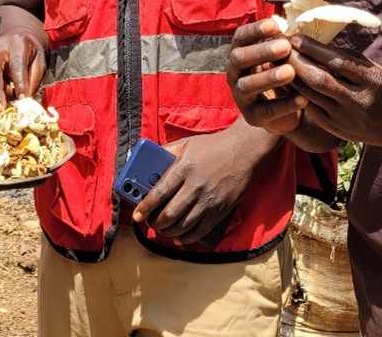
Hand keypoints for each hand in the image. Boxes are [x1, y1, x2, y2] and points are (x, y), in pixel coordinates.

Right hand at [0, 28, 47, 104]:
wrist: (17, 36)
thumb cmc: (31, 52)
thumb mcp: (40, 61)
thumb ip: (34, 79)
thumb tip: (24, 98)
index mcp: (18, 44)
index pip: (17, 65)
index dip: (19, 83)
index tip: (22, 98)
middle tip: (1, 108)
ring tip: (3, 104)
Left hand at [130, 125, 272, 245]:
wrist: (244, 151)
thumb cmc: (213, 146)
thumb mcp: (187, 144)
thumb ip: (167, 153)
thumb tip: (149, 161)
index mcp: (184, 169)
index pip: (160, 192)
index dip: (146, 206)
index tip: (137, 215)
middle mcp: (196, 186)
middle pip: (170, 213)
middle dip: (156, 223)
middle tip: (150, 223)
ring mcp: (209, 200)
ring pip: (184, 225)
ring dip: (169, 232)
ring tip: (163, 230)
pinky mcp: (220, 210)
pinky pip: (200, 230)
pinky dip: (187, 238)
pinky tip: (179, 238)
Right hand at [226, 18, 308, 133]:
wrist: (282, 111)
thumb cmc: (280, 73)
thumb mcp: (279, 57)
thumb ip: (282, 43)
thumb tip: (292, 26)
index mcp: (240, 54)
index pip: (240, 38)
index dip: (254, 30)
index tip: (274, 25)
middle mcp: (235, 74)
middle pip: (239, 59)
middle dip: (261, 51)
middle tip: (285, 46)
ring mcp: (241, 96)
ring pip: (248, 86)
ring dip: (269, 77)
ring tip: (291, 72)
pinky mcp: (252, 117)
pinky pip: (267, 111)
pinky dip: (285, 105)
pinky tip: (303, 99)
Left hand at [288, 35, 381, 146]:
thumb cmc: (376, 85)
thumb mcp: (368, 67)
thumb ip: (342, 56)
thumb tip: (310, 40)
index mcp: (370, 80)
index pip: (337, 62)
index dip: (313, 49)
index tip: (295, 37)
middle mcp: (358, 101)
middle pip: (320, 80)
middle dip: (296, 62)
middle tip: (280, 48)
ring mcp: (345, 118)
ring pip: (310, 95)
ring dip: (291, 77)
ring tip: (277, 62)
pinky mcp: (334, 129)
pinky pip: (309, 108)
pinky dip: (296, 92)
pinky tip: (285, 81)